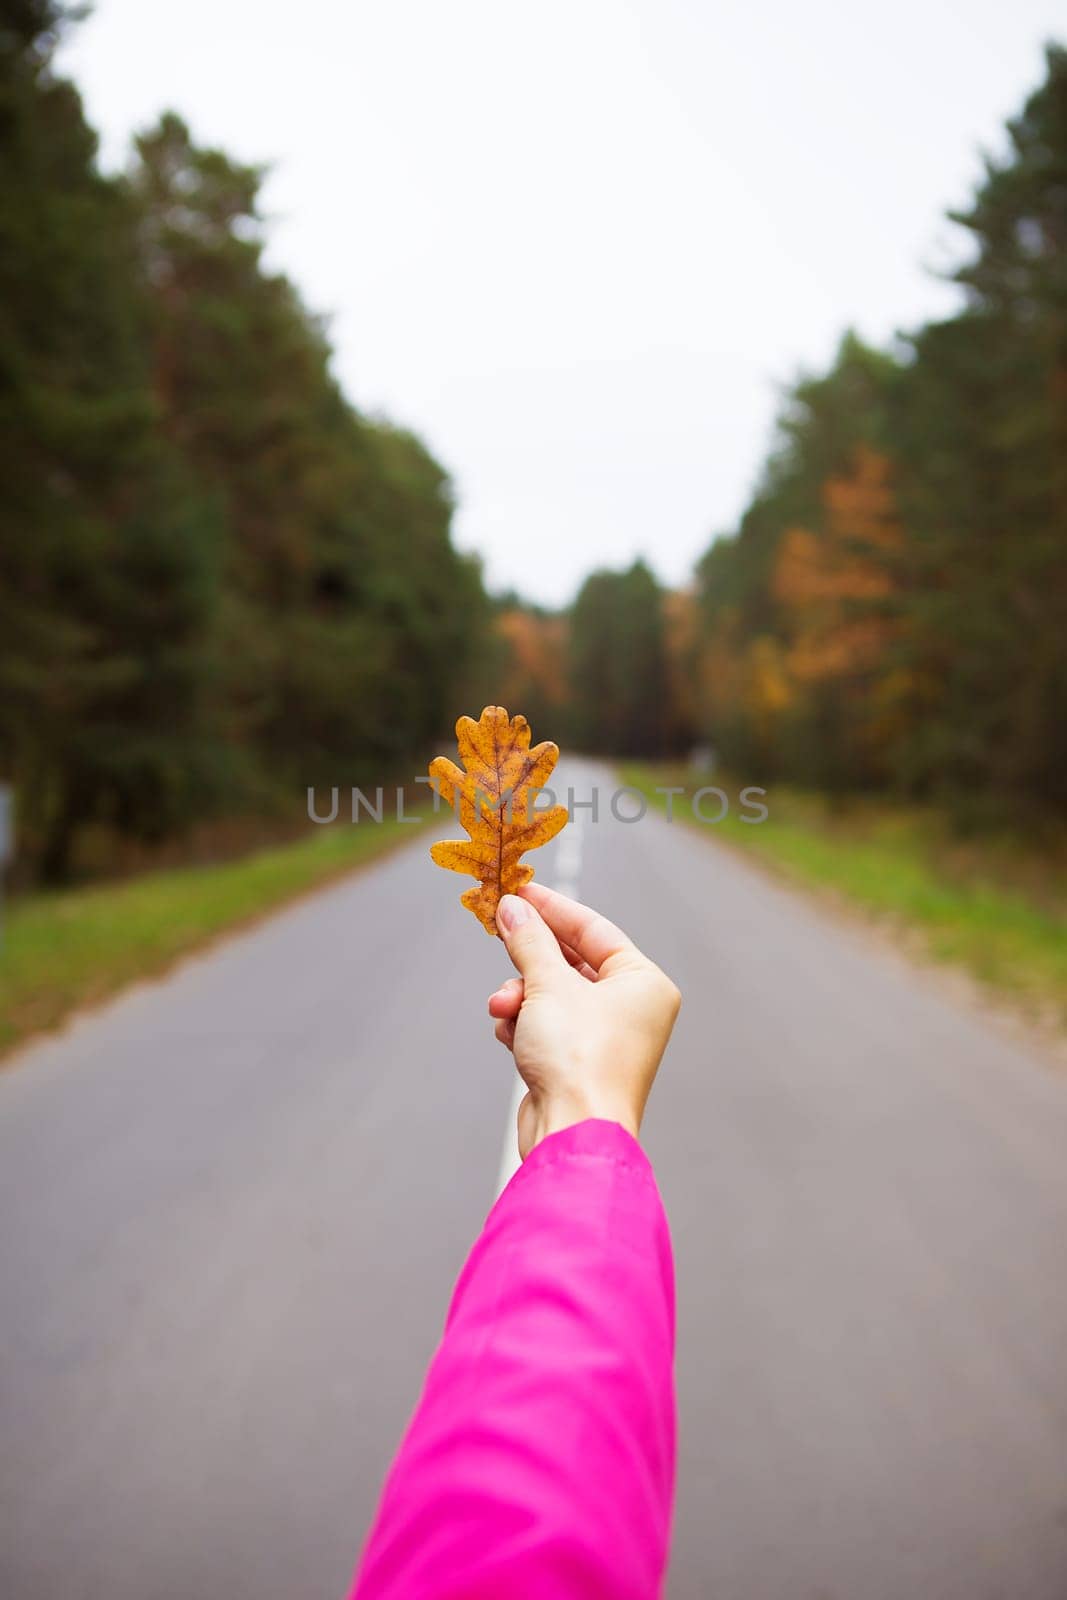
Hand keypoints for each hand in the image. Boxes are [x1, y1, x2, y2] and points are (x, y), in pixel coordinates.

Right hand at [487, 883, 680, 1159]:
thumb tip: (511, 909)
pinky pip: (545, 1028)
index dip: (553, 908)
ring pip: (551, 997)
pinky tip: (511, 1036)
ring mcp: (606, 1040)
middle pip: (570, 964)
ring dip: (521, 998)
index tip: (519, 891)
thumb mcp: (548, 986)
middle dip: (529, 961)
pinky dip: (523, 1027)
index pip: (595, 930)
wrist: (573, 1134)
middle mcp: (632, 1009)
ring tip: (504, 1008)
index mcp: (644, 983)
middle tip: (498, 933)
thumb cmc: (578, 1057)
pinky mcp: (578, 1065)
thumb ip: (529, 941)